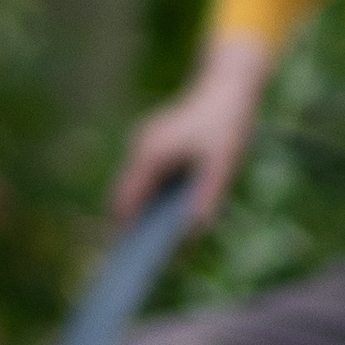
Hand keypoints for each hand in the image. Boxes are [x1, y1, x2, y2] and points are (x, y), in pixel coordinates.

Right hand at [108, 47, 266, 236]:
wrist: (226, 87)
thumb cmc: (226, 126)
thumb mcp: (223, 166)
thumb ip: (207, 198)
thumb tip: (191, 233)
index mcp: (152, 154)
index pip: (126, 198)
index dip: (121, 227)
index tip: (117, 254)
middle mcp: (140, 147)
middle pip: (121, 193)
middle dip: (121, 223)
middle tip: (125, 258)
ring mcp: (143, 142)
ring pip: (129, 183)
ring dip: (132, 209)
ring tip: (138, 243)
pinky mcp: (151, 141)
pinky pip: (140, 174)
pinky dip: (142, 195)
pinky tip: (154, 215)